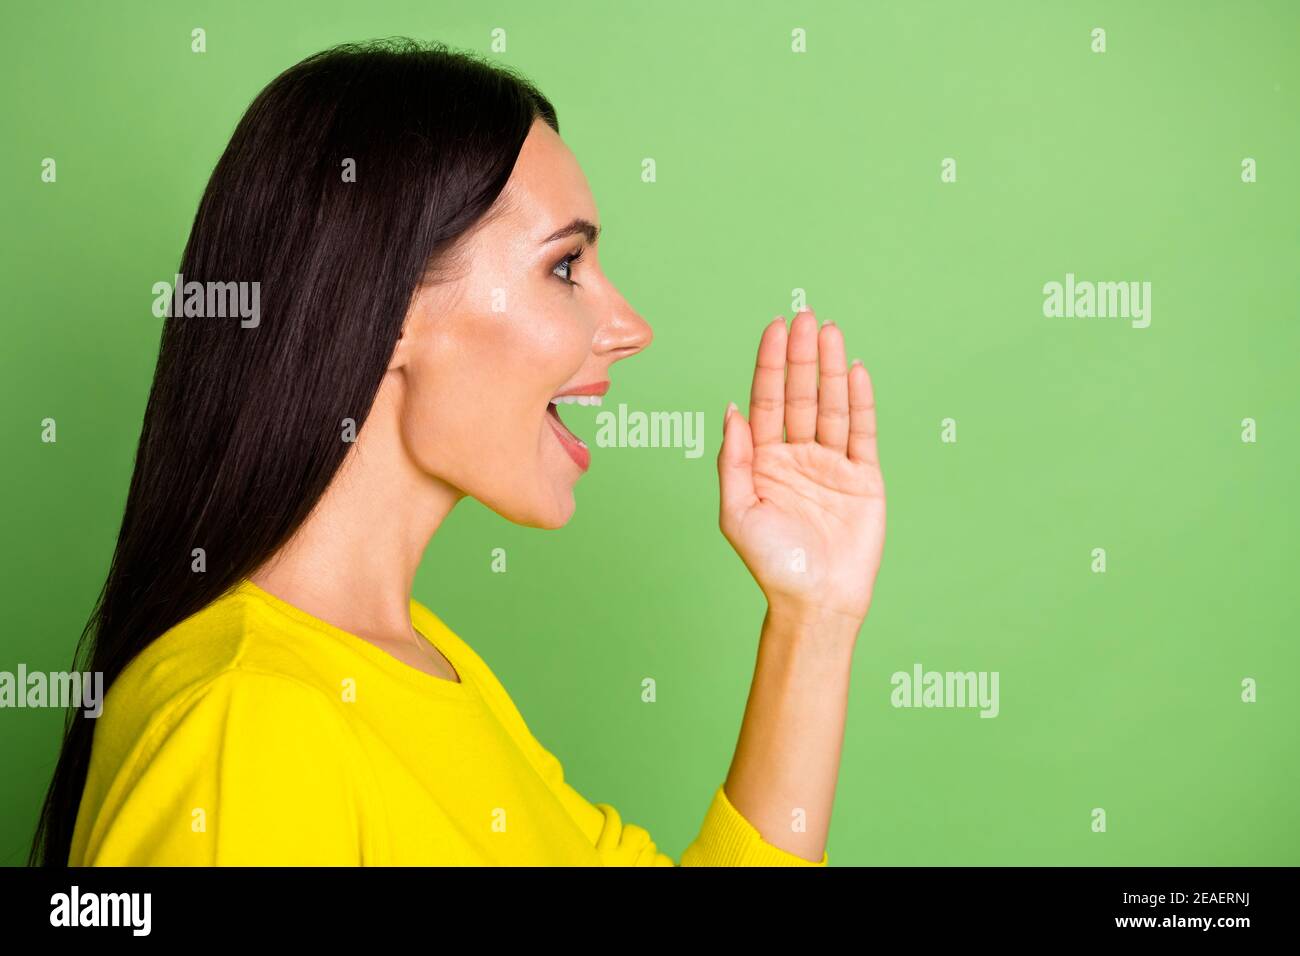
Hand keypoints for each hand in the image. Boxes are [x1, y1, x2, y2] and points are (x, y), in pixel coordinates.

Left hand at [717, 309, 884, 627]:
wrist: (816, 600)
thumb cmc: (771, 563)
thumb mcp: (736, 511)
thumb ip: (733, 460)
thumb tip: (732, 410)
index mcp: (763, 461)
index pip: (767, 402)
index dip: (770, 365)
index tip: (774, 329)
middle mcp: (797, 456)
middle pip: (800, 395)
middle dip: (800, 356)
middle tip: (804, 316)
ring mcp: (831, 464)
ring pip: (831, 406)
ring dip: (830, 368)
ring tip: (829, 331)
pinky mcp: (863, 478)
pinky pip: (861, 432)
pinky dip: (859, 401)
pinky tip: (854, 371)